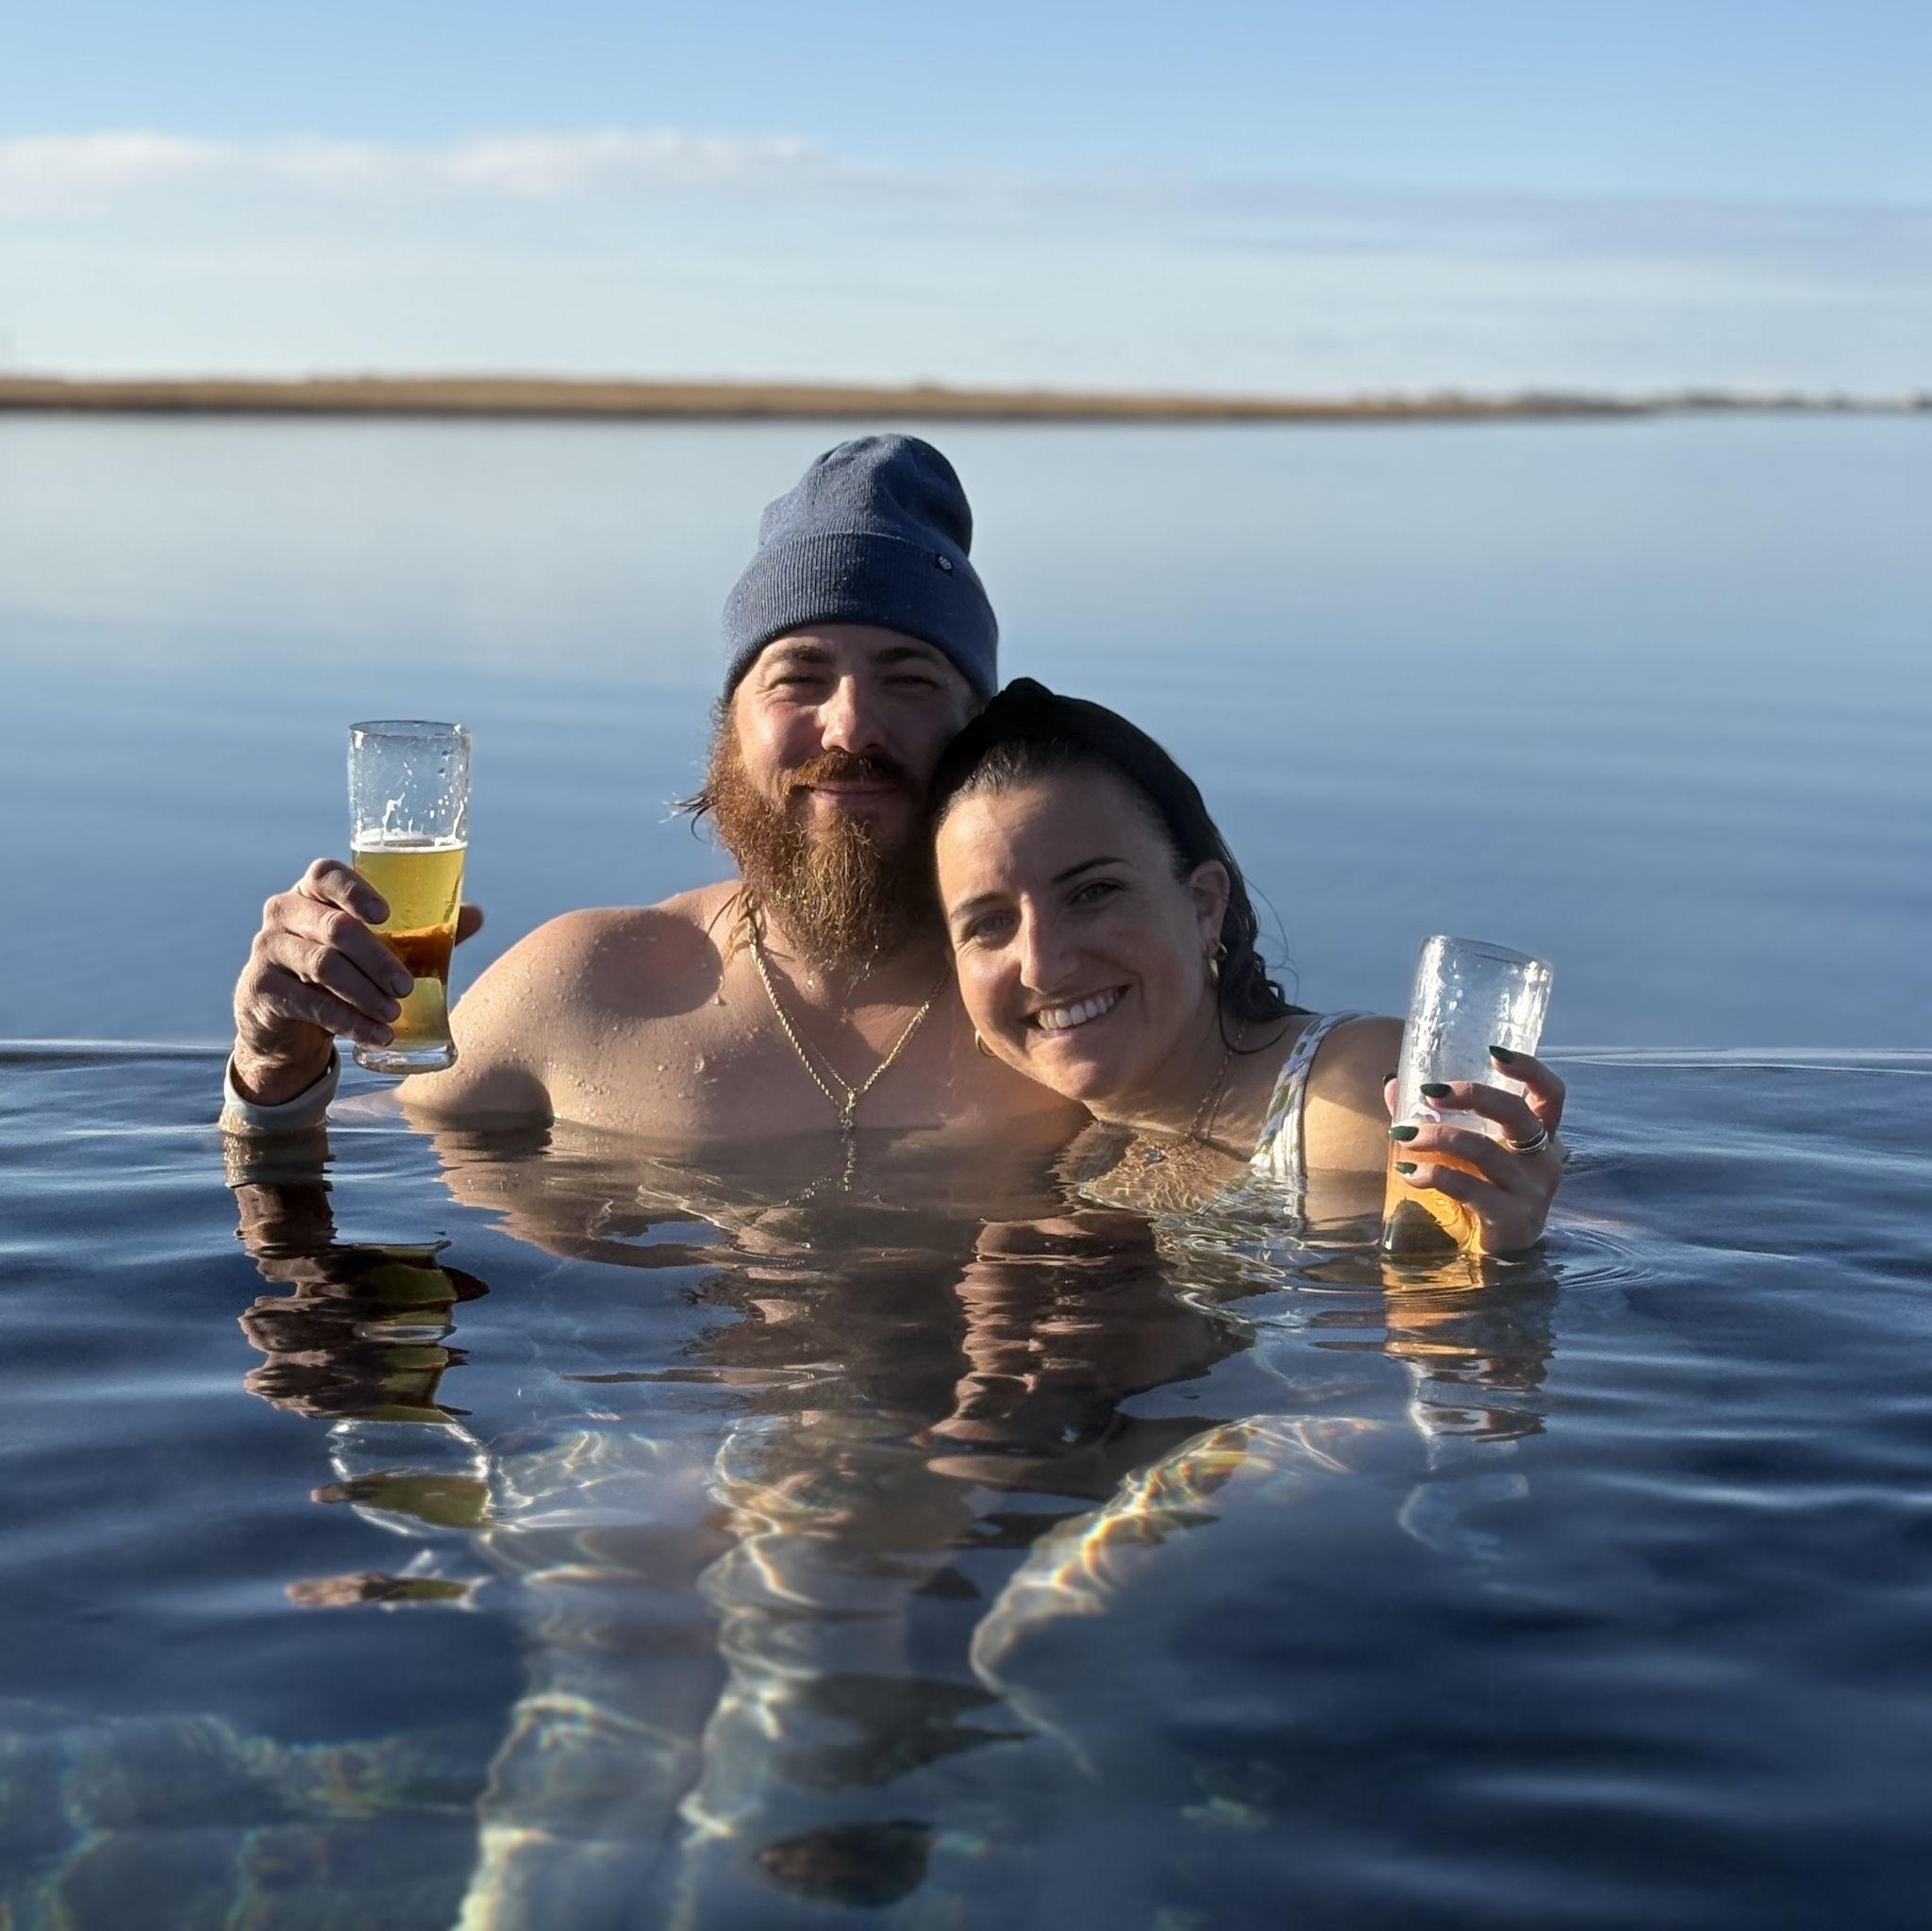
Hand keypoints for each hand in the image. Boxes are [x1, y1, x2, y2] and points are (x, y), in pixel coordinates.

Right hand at [231, 858, 483, 1102]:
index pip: (326, 874)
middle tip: (407, 986)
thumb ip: (422, 932)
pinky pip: (309, 1003)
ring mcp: (267, 950)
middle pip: (334, 927)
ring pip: (322, 965)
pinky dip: (348, 1021)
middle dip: (378, 958)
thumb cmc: (340, 971)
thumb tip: (477, 914)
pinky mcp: (260, 989)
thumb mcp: (375, 950)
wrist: (286, 1023)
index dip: (354, 890)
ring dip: (365, 992)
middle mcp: (283, 912)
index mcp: (312, 893)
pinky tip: (376, 1034)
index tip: (386, 915)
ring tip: (395, 1013)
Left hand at [1382, 1049, 1565, 1256]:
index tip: (1494, 1053)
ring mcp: (1533, 1190)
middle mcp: (1545, 1160)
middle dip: (1471, 1095)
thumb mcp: (1467, 1150)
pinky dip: (1434, 1175)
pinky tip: (1410, 1173)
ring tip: (1404, 1135)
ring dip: (1437, 1137)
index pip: (1551, 1095)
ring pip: (1484, 1150)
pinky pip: (1469, 1188)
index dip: (1529, 1070)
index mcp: (1542, 1136)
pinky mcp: (1513, 1218)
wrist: (1495, 1255)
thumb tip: (1392, 1083)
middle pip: (1516, 1113)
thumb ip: (1434, 1116)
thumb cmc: (1483, 1190)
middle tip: (1431, 1092)